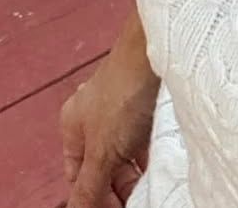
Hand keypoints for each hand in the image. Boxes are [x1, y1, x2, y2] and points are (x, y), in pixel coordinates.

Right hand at [60, 12, 159, 207]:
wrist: (162, 46)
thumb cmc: (126, 90)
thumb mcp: (103, 151)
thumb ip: (89, 186)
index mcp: (74, 125)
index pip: (77, 175)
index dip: (92, 196)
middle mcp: (96, 113)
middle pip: (104, 163)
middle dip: (118, 185)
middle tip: (136, 199)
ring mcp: (124, 104)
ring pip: (128, 149)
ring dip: (138, 170)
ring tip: (151, 185)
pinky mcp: (150, 98)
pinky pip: (149, 133)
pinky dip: (153, 150)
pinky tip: (163, 161)